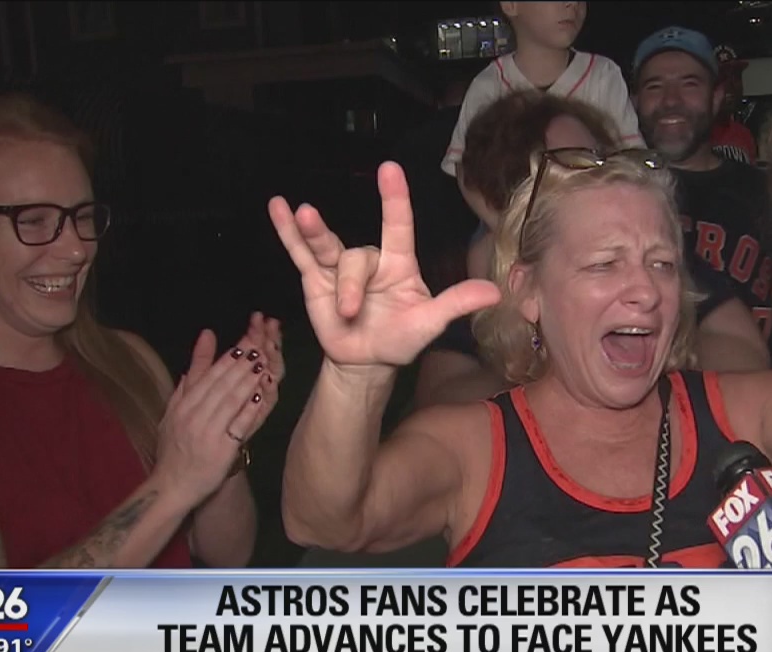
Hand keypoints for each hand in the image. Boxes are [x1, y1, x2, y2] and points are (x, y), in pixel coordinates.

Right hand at [153, 324, 271, 505]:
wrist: (172, 486)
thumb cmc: (174, 448)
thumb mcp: (173, 413)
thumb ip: (187, 382)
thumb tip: (201, 348)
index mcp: (183, 406)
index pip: (208, 377)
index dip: (227, 359)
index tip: (244, 343)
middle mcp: (193, 416)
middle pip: (221, 385)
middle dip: (241, 365)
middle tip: (259, 347)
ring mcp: (207, 433)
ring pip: (230, 402)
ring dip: (247, 382)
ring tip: (263, 365)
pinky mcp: (220, 451)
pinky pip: (237, 426)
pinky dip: (248, 410)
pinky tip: (260, 397)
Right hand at [268, 162, 501, 367]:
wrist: (365, 362)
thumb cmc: (400, 339)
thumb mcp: (429, 323)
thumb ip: (455, 304)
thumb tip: (494, 293)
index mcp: (399, 265)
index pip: (398, 225)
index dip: (394, 198)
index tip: (390, 169)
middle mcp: (370, 261)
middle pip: (356, 256)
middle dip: (351, 286)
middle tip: (350, 313)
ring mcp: (339, 267)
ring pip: (326, 249)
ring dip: (313, 235)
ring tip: (302, 214)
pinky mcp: (314, 279)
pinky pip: (300, 251)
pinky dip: (287, 230)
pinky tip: (277, 206)